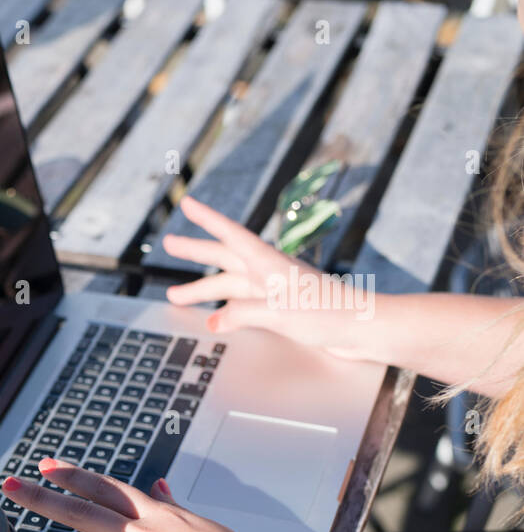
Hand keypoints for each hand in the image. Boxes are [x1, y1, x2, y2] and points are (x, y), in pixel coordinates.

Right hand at [161, 196, 373, 358]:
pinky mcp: (281, 307)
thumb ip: (242, 314)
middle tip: (168, 244)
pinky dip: (223, 308)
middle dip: (194, 251)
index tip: (187, 203)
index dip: (207, 219)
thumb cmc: (329, 313)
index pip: (230, 235)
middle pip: (223, 257)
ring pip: (229, 284)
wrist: (363, 328)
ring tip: (174, 296)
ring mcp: (274, 290)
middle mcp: (268, 272)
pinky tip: (213, 317)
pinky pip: (242, 303)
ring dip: (202, 290)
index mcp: (268, 264)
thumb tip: (213, 321)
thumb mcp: (279, 313)